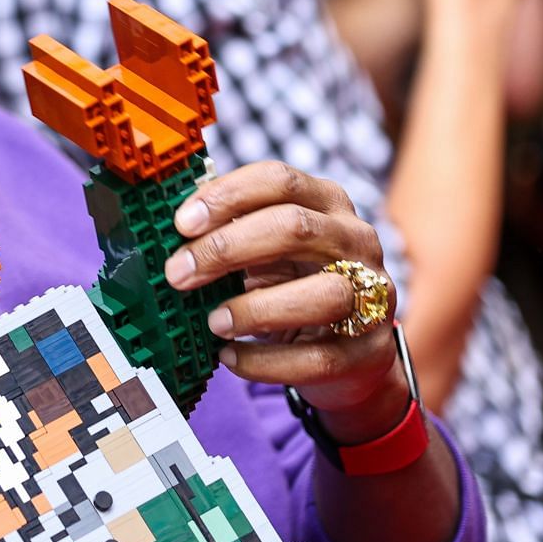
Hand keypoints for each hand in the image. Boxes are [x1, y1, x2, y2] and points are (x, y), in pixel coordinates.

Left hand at [164, 162, 401, 417]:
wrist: (349, 353)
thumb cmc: (294, 285)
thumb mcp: (268, 250)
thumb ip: (232, 233)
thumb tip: (171, 233)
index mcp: (326, 203)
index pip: (279, 180)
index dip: (227, 196)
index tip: (181, 224)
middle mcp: (355, 239)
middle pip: (294, 227)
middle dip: (226, 249)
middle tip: (177, 273)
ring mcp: (372, 294)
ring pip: (321, 293)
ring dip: (255, 309)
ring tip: (213, 322)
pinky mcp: (370, 350)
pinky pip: (318, 357)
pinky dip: (265, 361)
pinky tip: (229, 356)